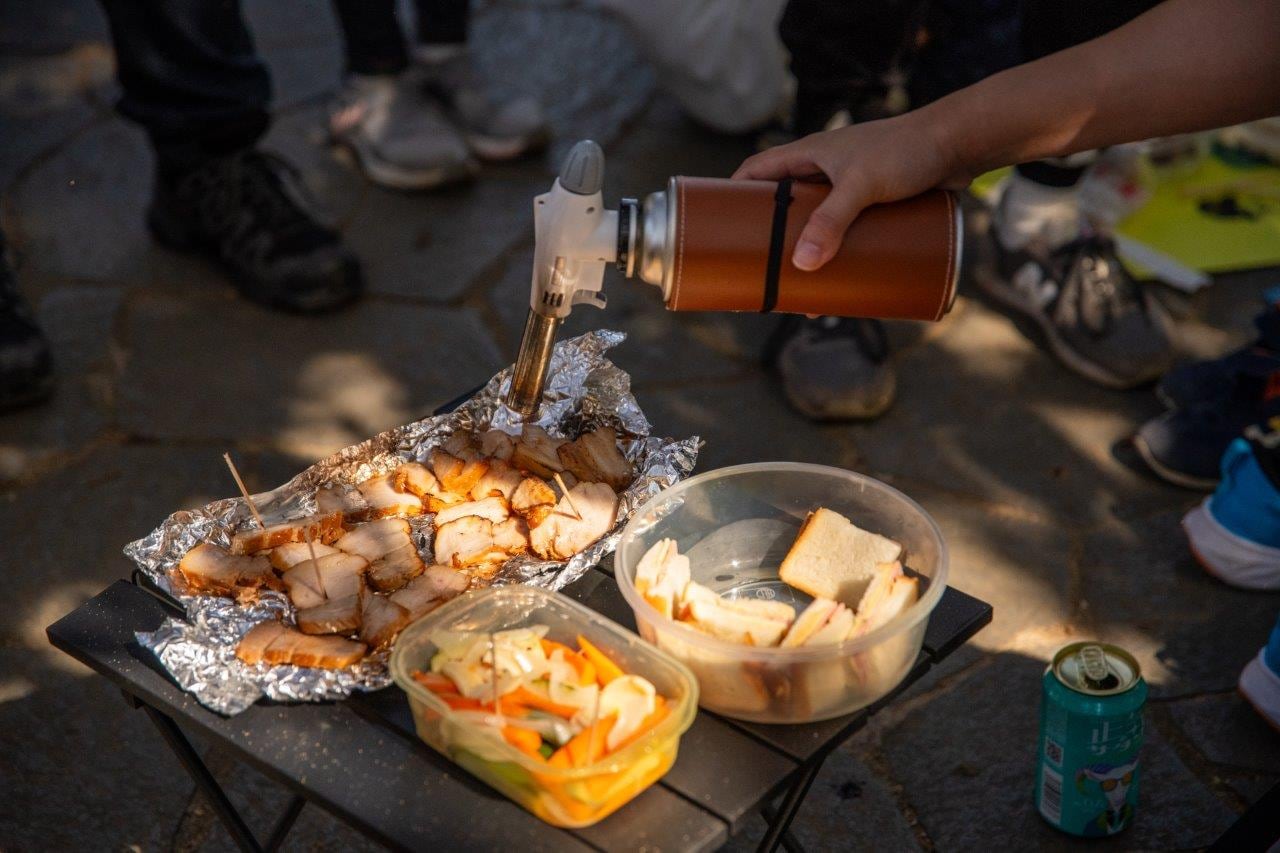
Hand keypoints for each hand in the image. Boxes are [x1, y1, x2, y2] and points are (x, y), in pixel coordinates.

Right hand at [732, 111, 970, 270]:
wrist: (960, 143)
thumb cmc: (907, 151)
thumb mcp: (862, 185)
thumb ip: (831, 222)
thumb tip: (802, 265)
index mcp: (809, 154)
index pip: (756, 172)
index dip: (734, 195)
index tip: (719, 227)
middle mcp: (825, 171)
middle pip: (784, 206)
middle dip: (772, 237)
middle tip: (760, 269)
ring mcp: (850, 188)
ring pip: (816, 224)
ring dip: (807, 252)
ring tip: (800, 287)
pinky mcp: (875, 204)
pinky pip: (846, 233)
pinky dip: (838, 254)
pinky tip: (839, 279)